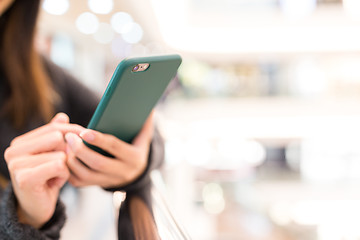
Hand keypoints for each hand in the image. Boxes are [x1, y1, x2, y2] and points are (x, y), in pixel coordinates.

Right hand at [4, 113, 84, 227]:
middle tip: (60, 166)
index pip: (54, 127)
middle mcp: (13, 151)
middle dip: (67, 152)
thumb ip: (55, 135)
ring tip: (54, 176)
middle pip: (58, 137)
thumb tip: (62, 117)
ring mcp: (16, 164)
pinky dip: (63, 175)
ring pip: (60, 153)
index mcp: (20, 142)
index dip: (73, 132)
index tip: (82, 137)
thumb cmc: (47, 178)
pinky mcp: (25, 178)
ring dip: (65, 167)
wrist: (37, 207)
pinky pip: (59, 166)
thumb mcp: (52, 154)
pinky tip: (54, 183)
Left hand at [65, 112, 153, 187]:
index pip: (115, 148)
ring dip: (72, 160)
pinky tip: (65, 156)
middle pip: (98, 163)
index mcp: (135, 158)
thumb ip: (145, 122)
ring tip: (65, 145)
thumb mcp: (143, 135)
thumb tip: (149, 107)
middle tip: (68, 136)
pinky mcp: (98, 185)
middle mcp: (123, 172)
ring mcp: (110, 181)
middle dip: (81, 149)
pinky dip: (69, 170)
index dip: (99, 139)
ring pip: (86, 175)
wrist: (136, 171)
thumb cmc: (136, 146)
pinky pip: (79, 181)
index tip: (84, 131)